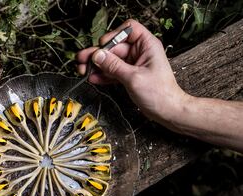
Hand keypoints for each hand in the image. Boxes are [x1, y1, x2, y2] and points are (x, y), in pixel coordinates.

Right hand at [76, 19, 190, 125]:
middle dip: (98, 54)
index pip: (128, 30)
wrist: (167, 111)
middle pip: (114, 47)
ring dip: (96, 65)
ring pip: (110, 60)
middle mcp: (139, 52)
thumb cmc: (160, 93)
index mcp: (147, 45)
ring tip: (83, 70)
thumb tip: (98, 55)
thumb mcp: (133, 77)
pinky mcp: (128, 75)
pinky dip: (102, 75)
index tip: (102, 46)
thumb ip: (113, 66)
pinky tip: (92, 78)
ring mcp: (133, 64)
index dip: (114, 36)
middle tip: (83, 59)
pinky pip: (112, 72)